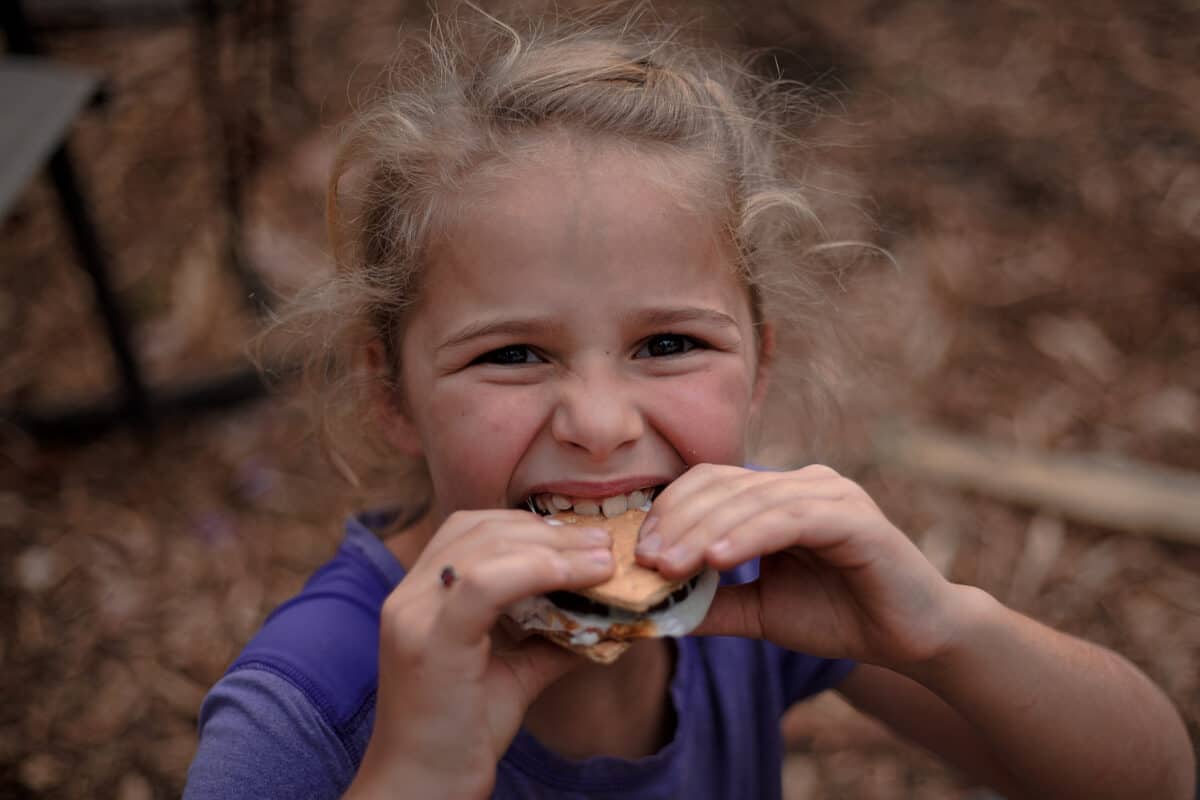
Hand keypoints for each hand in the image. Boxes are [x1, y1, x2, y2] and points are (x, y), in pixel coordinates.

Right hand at [349, 510, 612, 798]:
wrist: (422, 789)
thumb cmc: (462, 735)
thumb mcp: (514, 674)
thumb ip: (550, 639)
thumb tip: (608, 619)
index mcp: (421, 595)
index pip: (471, 529)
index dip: (528, 524)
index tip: (579, 537)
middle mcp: (409, 596)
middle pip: (480, 529)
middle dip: (547, 530)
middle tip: (602, 541)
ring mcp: (413, 615)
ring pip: (485, 548)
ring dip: (553, 546)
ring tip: (601, 557)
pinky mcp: (429, 642)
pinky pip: (485, 584)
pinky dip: (538, 570)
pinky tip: (580, 575)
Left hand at [635, 464, 960, 668]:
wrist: (914, 640)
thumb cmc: (839, 616)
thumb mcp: (760, 610)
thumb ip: (711, 603)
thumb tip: (649, 607)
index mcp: (778, 495)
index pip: (709, 483)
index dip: (669, 510)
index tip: (638, 551)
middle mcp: (803, 482)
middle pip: (721, 485)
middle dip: (676, 522)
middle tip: (645, 560)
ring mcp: (830, 494)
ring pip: (750, 500)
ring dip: (703, 532)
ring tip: (670, 566)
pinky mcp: (853, 517)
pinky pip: (789, 518)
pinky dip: (749, 536)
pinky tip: (717, 559)